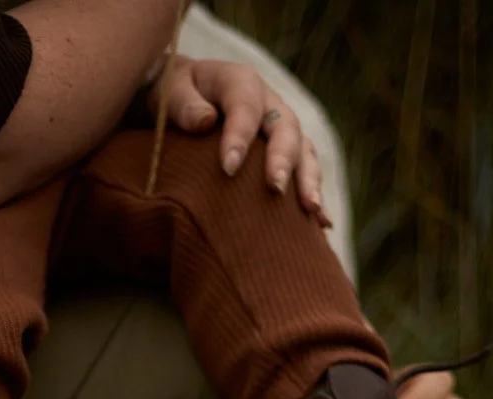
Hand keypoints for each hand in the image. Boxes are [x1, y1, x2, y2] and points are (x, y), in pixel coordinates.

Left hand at [147, 58, 327, 224]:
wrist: (186, 95)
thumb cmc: (175, 94)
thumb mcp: (170, 92)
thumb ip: (184, 104)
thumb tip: (206, 121)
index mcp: (241, 82)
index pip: (245, 107)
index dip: (239, 137)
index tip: (228, 169)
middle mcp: (269, 102)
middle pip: (286, 128)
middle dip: (283, 159)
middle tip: (275, 188)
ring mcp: (281, 126)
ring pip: (304, 149)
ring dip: (308, 180)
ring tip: (310, 209)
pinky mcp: (286, 149)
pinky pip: (306, 168)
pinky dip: (313, 193)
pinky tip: (322, 222)